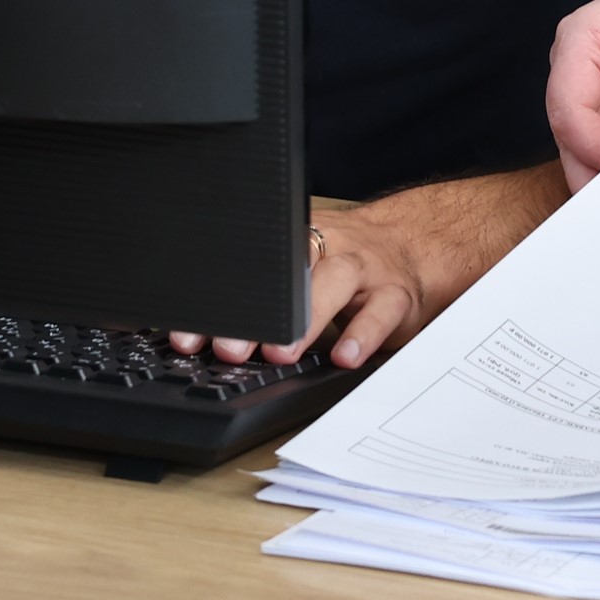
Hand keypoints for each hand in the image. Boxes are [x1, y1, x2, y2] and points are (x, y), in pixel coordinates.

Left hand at [167, 166, 559, 370]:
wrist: (411, 246)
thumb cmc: (341, 268)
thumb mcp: (299, 273)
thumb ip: (260, 299)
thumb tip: (195, 336)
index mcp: (293, 243)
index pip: (251, 271)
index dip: (218, 302)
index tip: (188, 333)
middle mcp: (327, 248)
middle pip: (289, 275)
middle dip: (257, 314)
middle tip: (228, 347)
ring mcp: (363, 269)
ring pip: (335, 284)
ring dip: (306, 320)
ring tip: (281, 353)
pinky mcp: (395, 295)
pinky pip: (381, 313)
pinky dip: (364, 335)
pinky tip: (345, 357)